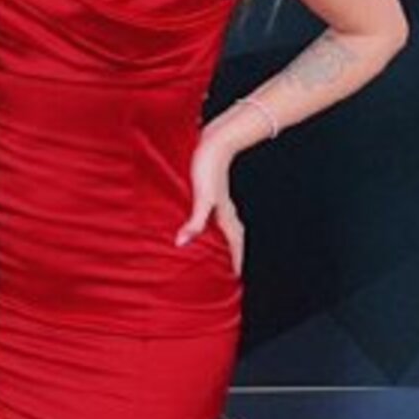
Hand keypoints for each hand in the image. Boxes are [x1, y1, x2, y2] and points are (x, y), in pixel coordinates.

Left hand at [175, 128, 244, 275]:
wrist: (214, 140)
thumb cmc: (207, 167)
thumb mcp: (201, 198)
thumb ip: (194, 222)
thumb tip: (182, 243)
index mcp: (225, 216)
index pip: (235, 245)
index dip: (235, 262)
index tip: (236, 278)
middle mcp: (225, 211)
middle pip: (234, 239)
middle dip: (234, 255)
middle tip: (231, 271)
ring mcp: (220, 202)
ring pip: (226, 228)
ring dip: (225, 242)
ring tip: (219, 253)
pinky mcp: (212, 191)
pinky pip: (215, 217)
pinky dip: (212, 227)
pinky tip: (204, 224)